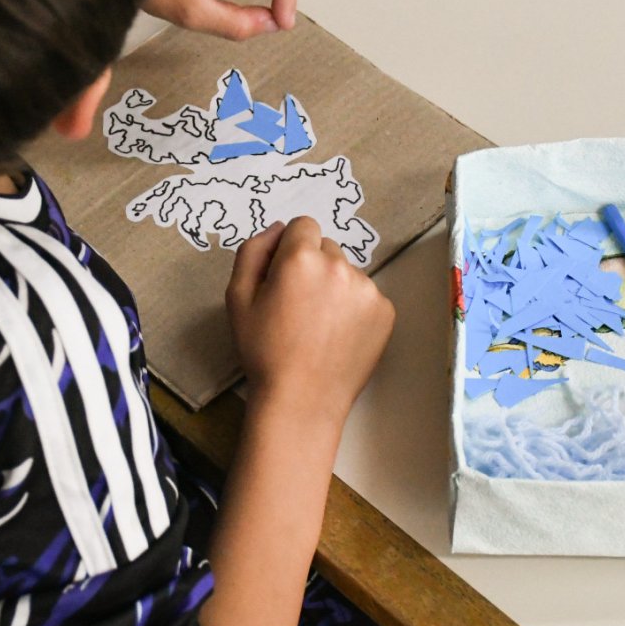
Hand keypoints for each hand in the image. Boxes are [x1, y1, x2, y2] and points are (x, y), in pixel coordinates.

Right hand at [226, 218, 393, 422]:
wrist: (301, 400)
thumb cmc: (264, 351)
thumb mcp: (238, 297)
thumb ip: (254, 251)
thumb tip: (278, 228)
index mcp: (301, 258)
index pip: (303, 225)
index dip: (290, 248)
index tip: (285, 275)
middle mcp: (340, 266)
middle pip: (327, 248)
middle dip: (313, 266)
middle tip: (298, 306)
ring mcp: (367, 289)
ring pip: (347, 272)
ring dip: (334, 287)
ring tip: (318, 325)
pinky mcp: (385, 311)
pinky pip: (366, 295)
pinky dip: (353, 308)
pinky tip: (337, 334)